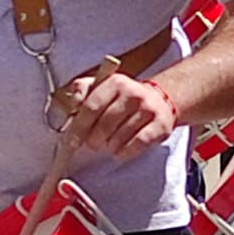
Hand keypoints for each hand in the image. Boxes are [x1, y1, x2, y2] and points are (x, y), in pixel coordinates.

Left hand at [58, 73, 176, 158]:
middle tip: (91, 144)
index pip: (92, 106)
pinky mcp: (161, 125)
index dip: (79, 126)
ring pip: (121, 135)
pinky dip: (126, 151)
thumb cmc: (123, 98)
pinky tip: (120, 151)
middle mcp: (134, 93)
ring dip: (110, 145)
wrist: (159, 100)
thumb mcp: (102, 87)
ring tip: (109, 144)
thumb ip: (82, 90)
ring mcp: (149, 109)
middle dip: (93, 139)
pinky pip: (138, 143)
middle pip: (105, 123)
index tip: (72, 141)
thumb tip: (73, 102)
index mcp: (116, 82)